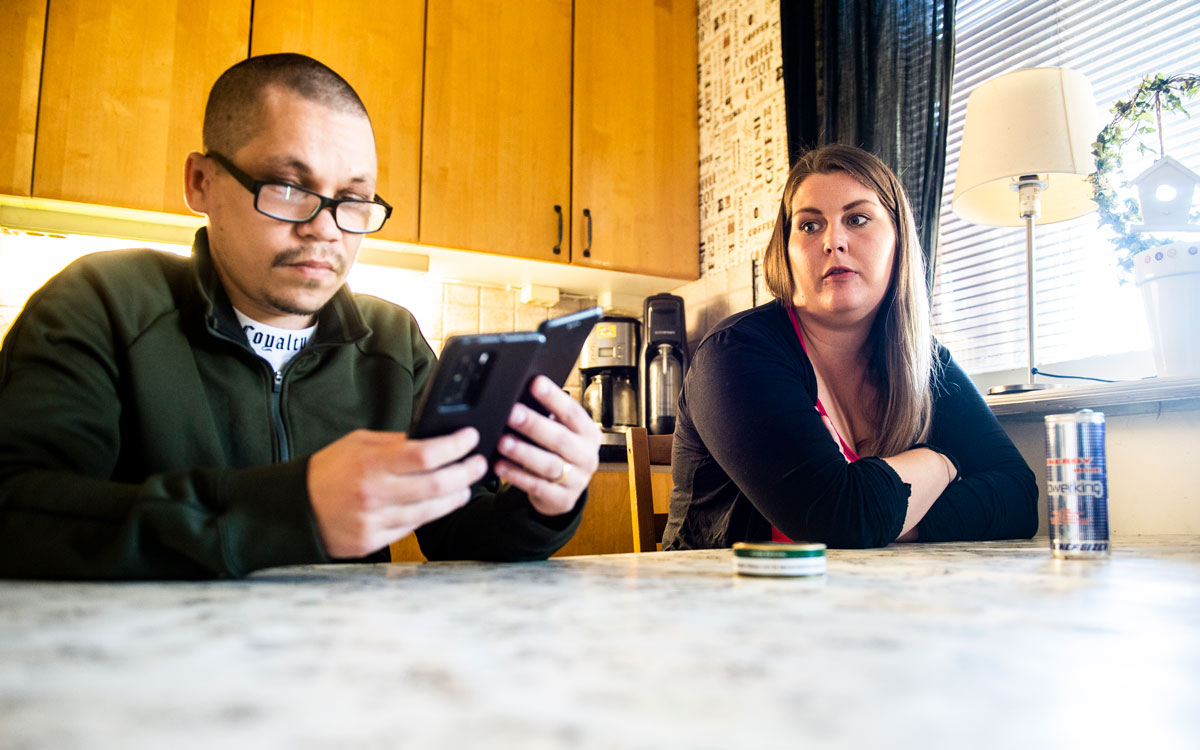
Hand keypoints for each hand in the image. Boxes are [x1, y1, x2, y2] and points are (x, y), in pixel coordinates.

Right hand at [308, 428, 488, 558]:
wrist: (293, 510)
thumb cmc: (327, 472)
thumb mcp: (357, 444)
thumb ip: (394, 443)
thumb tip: (431, 439)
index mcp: (370, 464)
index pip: (425, 454)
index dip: (455, 446)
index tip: (470, 438)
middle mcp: (375, 494)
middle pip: (436, 485)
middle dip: (466, 473)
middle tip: (479, 463)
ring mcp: (375, 521)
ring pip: (430, 511)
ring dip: (455, 496)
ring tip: (465, 485)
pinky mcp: (374, 541)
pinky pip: (413, 527)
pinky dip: (430, 514)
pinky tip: (439, 503)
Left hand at [493, 375, 600, 515]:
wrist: (564, 490)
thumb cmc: (557, 452)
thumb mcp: (560, 433)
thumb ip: (548, 417)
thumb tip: (521, 395)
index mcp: (589, 433)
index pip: (573, 412)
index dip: (554, 398)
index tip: (535, 383)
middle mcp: (588, 456)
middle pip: (561, 439)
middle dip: (535, 425)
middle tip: (512, 412)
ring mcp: (577, 480)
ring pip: (549, 464)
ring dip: (524, 452)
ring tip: (502, 441)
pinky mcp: (562, 499)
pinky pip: (537, 487)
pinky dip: (517, 476)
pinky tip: (500, 466)